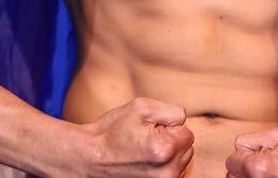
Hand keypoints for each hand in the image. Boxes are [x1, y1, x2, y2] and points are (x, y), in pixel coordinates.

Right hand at [78, 97, 194, 177]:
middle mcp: (167, 172)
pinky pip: (172, 173)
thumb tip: (184, 123)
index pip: (187, 132)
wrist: (90, 158)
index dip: (168, 126)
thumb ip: (173, 111)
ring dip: (168, 155)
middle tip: (144, 139)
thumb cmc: (113, 131)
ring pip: (181, 162)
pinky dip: (163, 167)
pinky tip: (145, 163)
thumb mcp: (142, 108)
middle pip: (187, 148)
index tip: (148, 129)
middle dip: (170, 140)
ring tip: (143, 152)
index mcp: (166, 149)